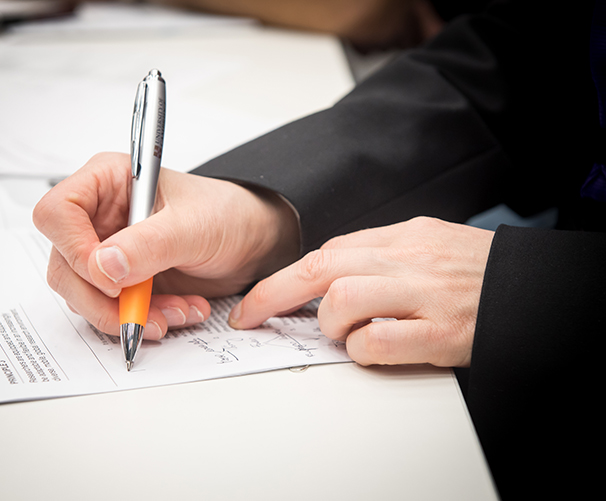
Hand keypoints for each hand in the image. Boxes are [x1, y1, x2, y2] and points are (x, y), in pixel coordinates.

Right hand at [32, 152, 298, 339]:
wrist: (252, 242)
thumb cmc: (227, 215)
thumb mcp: (194, 226)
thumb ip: (149, 244)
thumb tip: (103, 266)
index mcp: (107, 182)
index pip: (57, 213)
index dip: (75, 249)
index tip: (111, 276)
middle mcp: (98, 216)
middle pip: (64, 265)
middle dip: (104, 298)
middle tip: (143, 312)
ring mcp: (107, 251)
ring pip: (84, 295)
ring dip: (127, 314)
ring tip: (178, 311)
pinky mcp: (121, 281)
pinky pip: (110, 310)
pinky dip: (142, 319)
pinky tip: (179, 311)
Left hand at [228, 217, 493, 366]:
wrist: (532, 288)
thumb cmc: (476, 270)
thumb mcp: (428, 243)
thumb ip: (380, 253)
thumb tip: (328, 272)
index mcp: (401, 237)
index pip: (326, 251)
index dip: (285, 277)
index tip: (260, 299)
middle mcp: (407, 259)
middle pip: (321, 267)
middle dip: (274, 294)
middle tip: (250, 317)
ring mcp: (423, 294)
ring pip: (341, 298)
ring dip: (329, 323)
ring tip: (344, 333)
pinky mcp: (440, 332)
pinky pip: (378, 340)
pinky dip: (362, 350)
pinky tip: (371, 350)